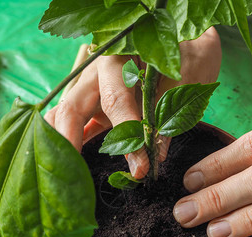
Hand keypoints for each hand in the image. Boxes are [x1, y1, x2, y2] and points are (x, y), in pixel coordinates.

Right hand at [45, 27, 221, 178]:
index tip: (142, 167)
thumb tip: (155, 156)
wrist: (187, 45)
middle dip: (70, 142)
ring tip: (68, 175)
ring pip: (66, 116)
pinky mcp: (98, 105)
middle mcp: (98, 73)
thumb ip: (167, 114)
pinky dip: (75, 143)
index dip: (127, 134)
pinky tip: (75, 165)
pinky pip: (79, 124)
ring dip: (64, 144)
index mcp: (118, 58)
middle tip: (75, 176)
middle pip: (71, 108)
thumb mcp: (184, 80)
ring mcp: (95, 90)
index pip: (115, 100)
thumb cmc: (187, 54)